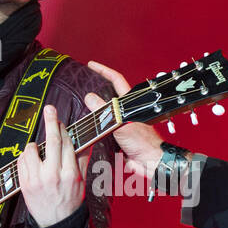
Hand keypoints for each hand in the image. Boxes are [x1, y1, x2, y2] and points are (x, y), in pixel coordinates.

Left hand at [17, 105, 89, 227]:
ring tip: (38, 151)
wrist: (56, 225)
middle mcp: (54, 175)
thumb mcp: (81, 182)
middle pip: (52, 140)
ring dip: (34, 145)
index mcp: (71, 173)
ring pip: (32, 149)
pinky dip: (25, 157)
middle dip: (51, 121)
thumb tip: (88, 141)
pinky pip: (21, 161)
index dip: (62, 129)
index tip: (59, 120)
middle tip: (49, 109)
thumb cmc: (70, 202)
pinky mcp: (25, 184)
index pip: (67, 143)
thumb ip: (83, 159)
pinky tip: (31, 161)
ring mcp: (37, 179)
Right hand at [86, 61, 163, 181]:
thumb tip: (89, 97)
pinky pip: (102, 129)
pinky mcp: (116, 138)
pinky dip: (93, 127)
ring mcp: (120, 124)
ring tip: (79, 103)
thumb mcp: (121, 123)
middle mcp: (125, 112)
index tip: (91, 65)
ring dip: (92, 109)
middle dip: (96, 87)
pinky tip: (84, 125)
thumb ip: (105, 111)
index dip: (104, 70)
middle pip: (108, 95)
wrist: (149, 162)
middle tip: (82, 82)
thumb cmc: (143, 142)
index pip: (116, 80)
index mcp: (130, 103)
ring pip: (104, 112)